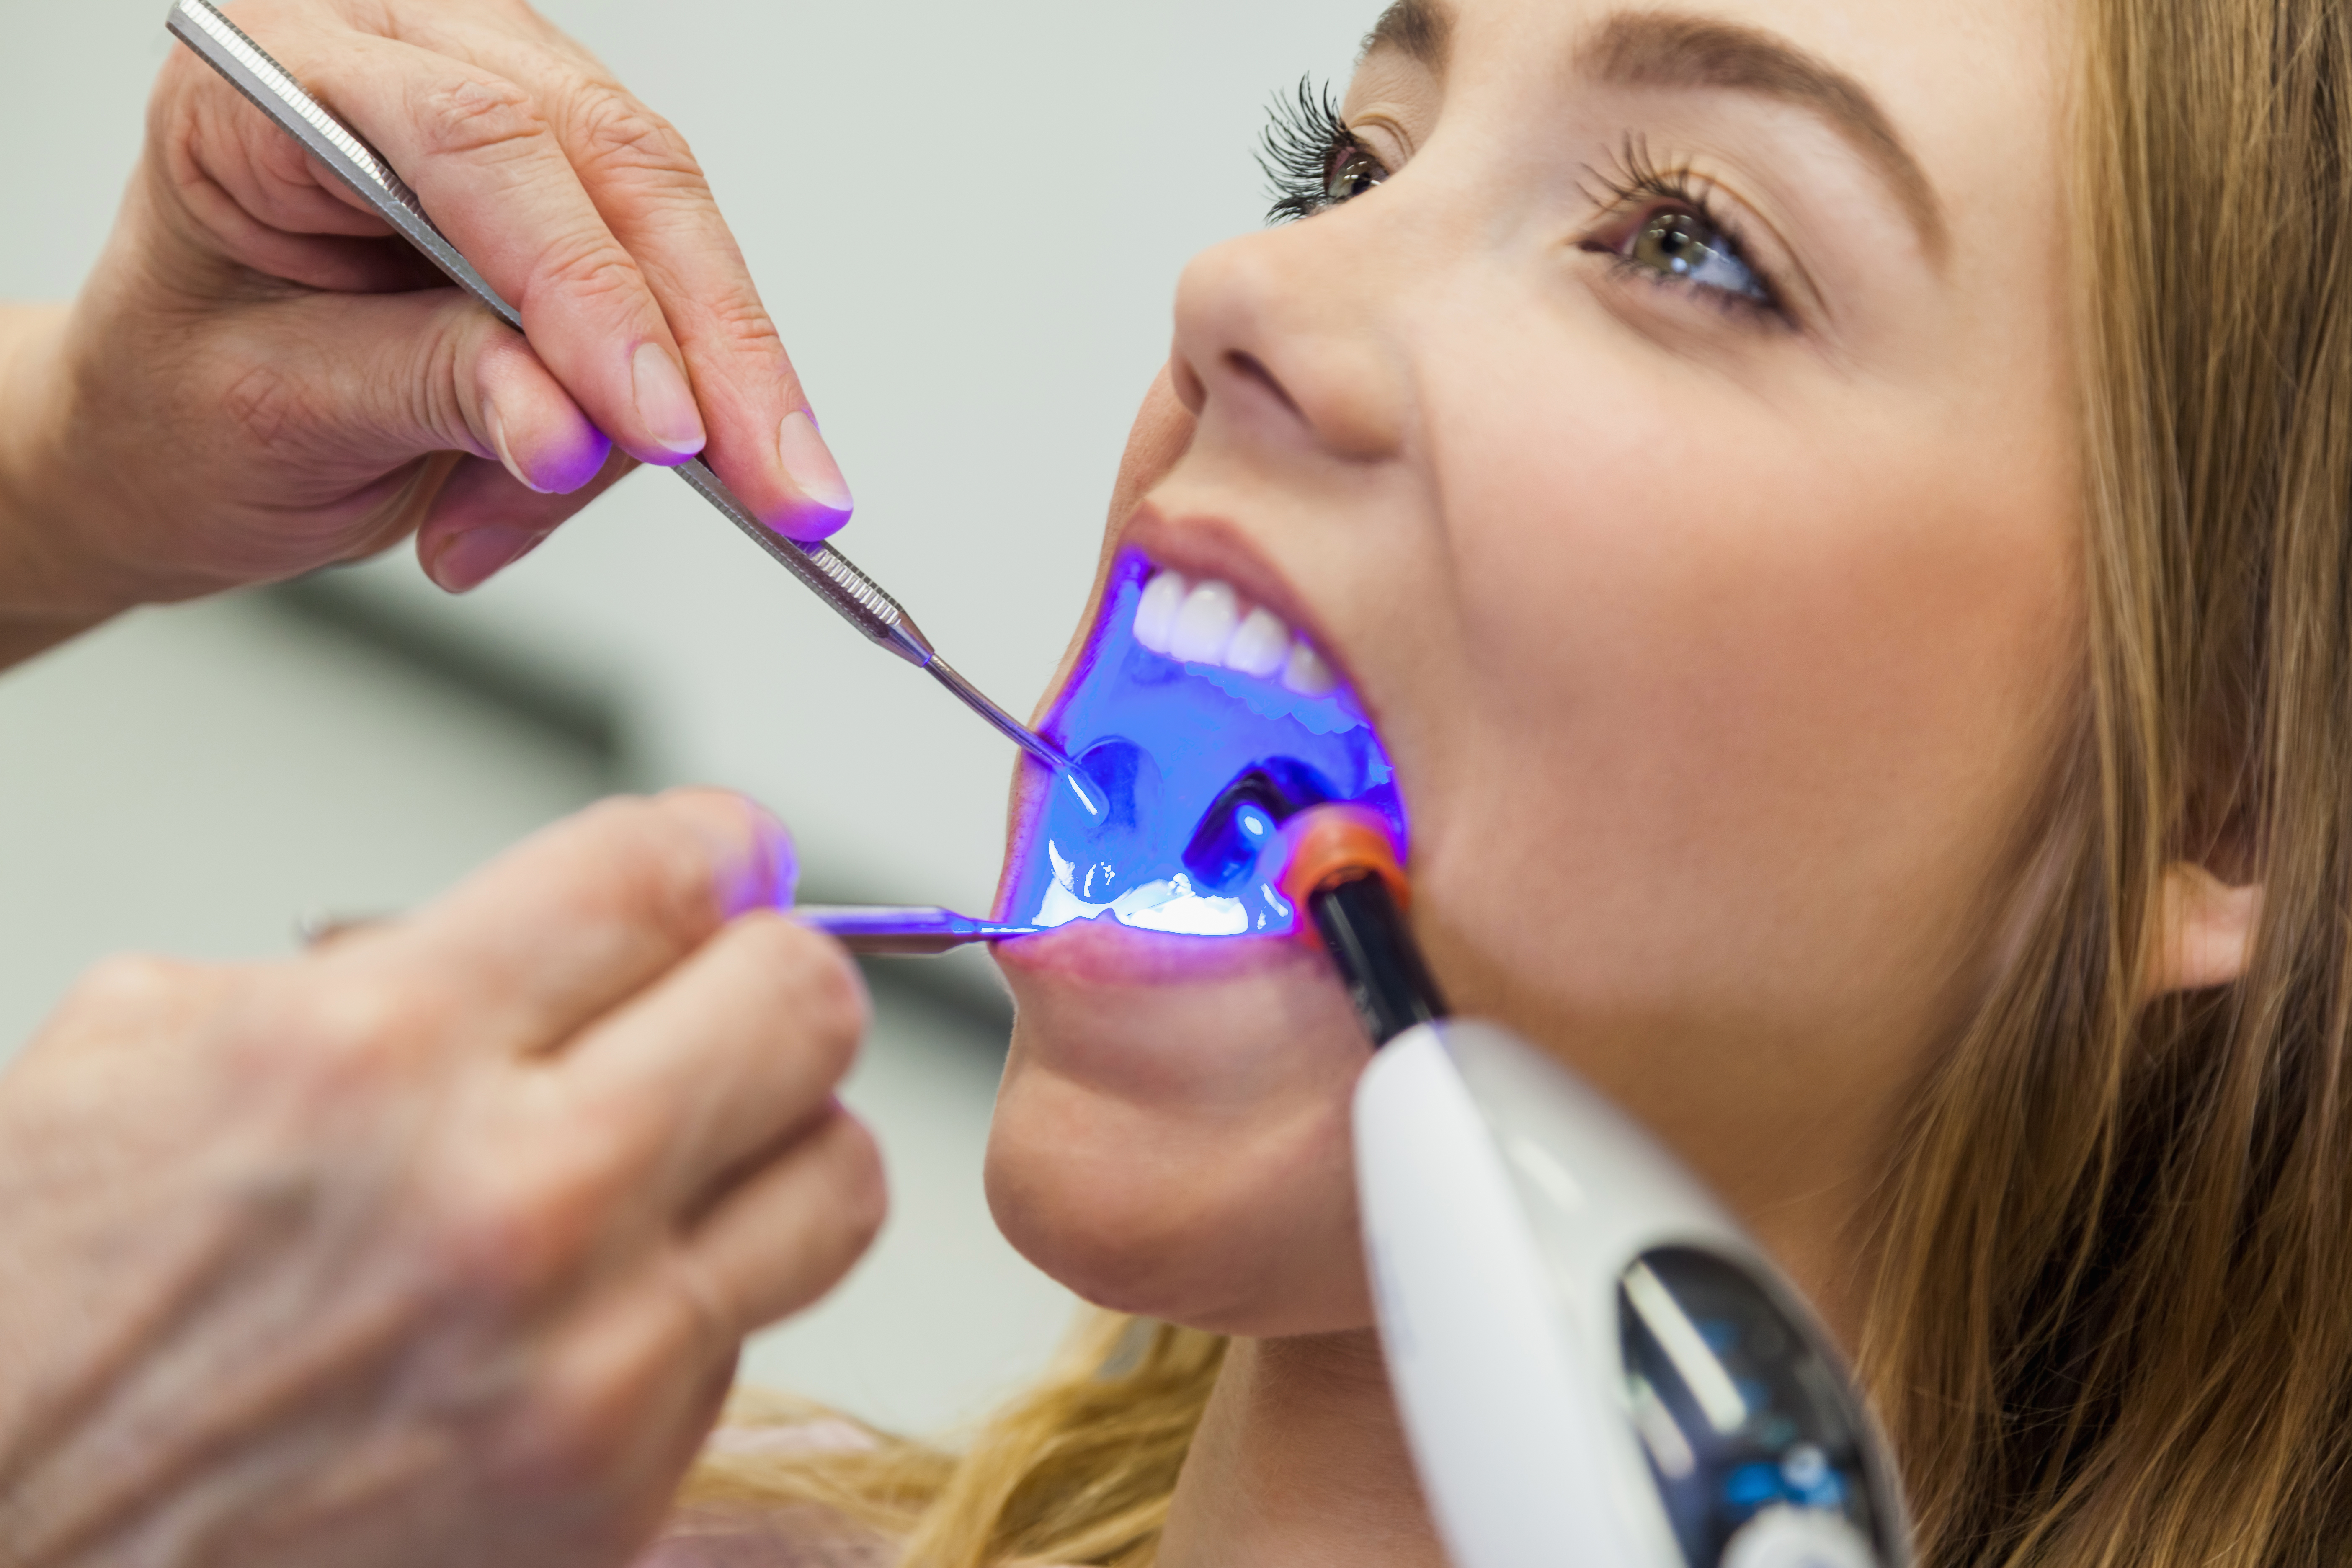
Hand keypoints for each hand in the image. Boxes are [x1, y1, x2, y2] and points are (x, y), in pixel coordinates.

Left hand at [0, 0, 851, 652]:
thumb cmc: (178, 400)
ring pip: (667, 227)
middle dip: (711, 347)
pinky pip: (672, 290)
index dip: (588, 289)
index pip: (475, 143)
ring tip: (560, 522)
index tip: (661, 427)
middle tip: (778, 485)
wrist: (169, 433)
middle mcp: (406, 54)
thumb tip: (574, 429)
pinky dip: (662, 416)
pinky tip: (596, 478)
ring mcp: (502, 114)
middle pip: (614, 167)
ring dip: (692, 400)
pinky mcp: (570, 197)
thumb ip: (429, 392)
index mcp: (278, 66)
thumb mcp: (273, 410)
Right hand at [0, 790, 883, 1567]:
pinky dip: (691, 1299)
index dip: (715, 847)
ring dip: (774, 1140)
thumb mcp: (149, 1049)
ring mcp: (581, 1364)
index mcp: (378, 1049)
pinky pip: (745, 1335)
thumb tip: (572, 926)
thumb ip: (384, 961)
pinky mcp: (609, 1491)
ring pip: (832, 1178)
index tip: (723, 862)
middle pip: (803, 1007)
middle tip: (716, 996)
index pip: (666, 875)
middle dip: (766, 977)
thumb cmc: (37, 1310)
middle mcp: (511, 1202)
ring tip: (686, 1147)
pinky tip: (583, 1302)